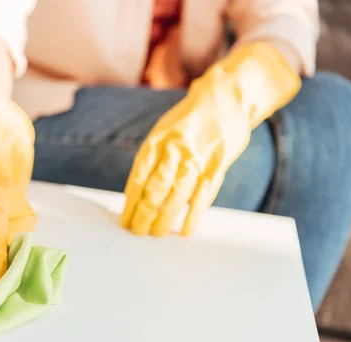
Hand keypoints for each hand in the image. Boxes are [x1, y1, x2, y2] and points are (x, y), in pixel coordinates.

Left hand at [121, 43, 300, 236]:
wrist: (225, 97)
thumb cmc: (189, 120)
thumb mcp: (163, 131)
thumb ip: (152, 159)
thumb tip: (137, 193)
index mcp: (156, 142)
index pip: (138, 178)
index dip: (131, 203)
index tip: (125, 220)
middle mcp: (174, 149)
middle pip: (155, 189)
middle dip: (144, 214)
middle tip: (137, 232)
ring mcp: (197, 156)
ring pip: (177, 194)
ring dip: (165, 218)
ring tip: (156, 234)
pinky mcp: (218, 163)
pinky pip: (204, 194)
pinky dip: (193, 214)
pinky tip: (185, 230)